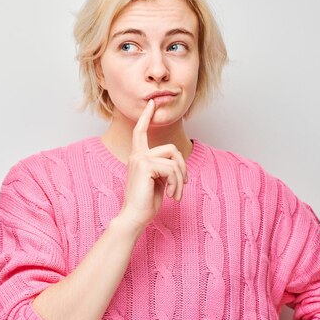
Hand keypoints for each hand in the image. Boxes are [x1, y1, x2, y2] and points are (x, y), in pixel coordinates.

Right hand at [118, 99, 187, 232]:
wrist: (134, 217)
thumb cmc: (145, 203)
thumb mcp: (158, 181)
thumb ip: (164, 168)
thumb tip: (178, 164)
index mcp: (138, 157)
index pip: (141, 132)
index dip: (146, 116)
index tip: (152, 102)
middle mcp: (137, 155)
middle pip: (172, 148)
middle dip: (183, 167)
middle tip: (184, 184)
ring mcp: (140, 159)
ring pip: (175, 159)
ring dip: (181, 179)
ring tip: (177, 193)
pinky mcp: (145, 166)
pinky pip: (172, 169)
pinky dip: (178, 184)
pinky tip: (172, 196)